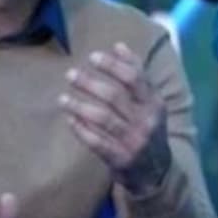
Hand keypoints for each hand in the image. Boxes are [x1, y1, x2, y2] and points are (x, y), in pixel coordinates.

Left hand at [60, 42, 172, 194]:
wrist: (156, 171)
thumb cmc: (147, 127)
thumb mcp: (150, 101)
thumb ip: (137, 74)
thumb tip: (119, 46)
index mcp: (154, 102)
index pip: (134, 78)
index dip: (113, 66)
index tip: (92, 57)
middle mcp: (146, 121)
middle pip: (115, 97)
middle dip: (90, 83)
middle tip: (70, 74)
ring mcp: (133, 141)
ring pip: (103, 119)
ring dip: (80, 106)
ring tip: (62, 98)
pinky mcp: (120, 159)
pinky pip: (96, 142)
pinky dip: (81, 130)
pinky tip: (69, 120)